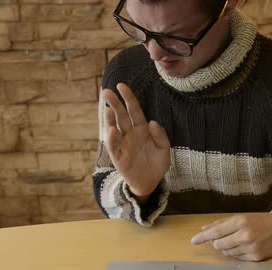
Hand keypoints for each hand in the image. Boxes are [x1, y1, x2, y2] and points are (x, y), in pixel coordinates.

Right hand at [103, 83, 170, 199]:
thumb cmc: (157, 164)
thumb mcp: (164, 149)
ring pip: (115, 129)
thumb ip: (161, 135)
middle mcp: (130, 134)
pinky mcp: (119, 158)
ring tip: (108, 109)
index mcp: (141, 129)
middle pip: (121, 116)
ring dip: (111, 119)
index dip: (128, 98)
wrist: (151, 182)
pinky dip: (113, 139)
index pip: (134, 110)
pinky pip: (114, 147)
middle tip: (107, 91)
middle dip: (115, 103)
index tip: (121, 86)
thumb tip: (151, 122)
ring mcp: (123, 145)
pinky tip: (112, 130)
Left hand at [190, 213, 271, 260]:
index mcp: (241, 222)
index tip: (194, 240)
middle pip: (219, 245)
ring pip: (227, 252)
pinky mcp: (255, 257)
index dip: (203, 237)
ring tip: (237, 241)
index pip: (216, 232)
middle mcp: (245, 235)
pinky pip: (237, 258)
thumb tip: (205, 228)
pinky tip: (245, 246)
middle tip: (223, 238)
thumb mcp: (241, 217)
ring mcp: (251, 248)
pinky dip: (237, 253)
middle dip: (217, 243)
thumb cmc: (260, 221)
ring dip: (227, 248)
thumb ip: (222, 223)